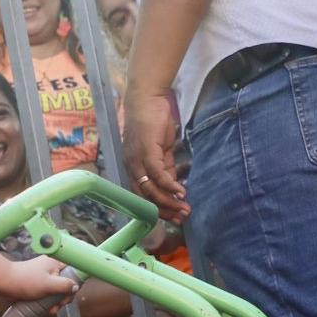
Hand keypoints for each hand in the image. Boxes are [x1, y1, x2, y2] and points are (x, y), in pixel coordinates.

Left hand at [0, 257, 77, 301]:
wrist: (4, 284)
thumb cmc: (23, 281)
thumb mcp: (48, 285)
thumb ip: (65, 286)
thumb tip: (75, 287)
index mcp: (56, 262)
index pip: (75, 271)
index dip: (74, 284)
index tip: (70, 293)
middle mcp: (52, 268)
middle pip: (68, 283)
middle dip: (64, 297)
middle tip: (59, 304)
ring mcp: (46, 276)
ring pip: (59, 290)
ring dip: (57, 302)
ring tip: (51, 308)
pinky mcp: (40, 284)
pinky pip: (50, 293)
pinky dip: (50, 301)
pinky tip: (46, 308)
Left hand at [123, 89, 188, 223]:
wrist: (147, 98)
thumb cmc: (153, 120)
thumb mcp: (161, 149)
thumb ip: (165, 166)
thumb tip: (173, 182)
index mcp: (133, 167)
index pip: (143, 195)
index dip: (158, 208)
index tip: (174, 217)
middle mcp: (131, 166)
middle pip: (145, 197)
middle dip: (164, 210)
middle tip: (181, 218)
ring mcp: (137, 160)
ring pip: (151, 190)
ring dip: (169, 201)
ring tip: (185, 208)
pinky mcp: (146, 152)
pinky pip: (158, 175)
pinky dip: (170, 186)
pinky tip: (182, 192)